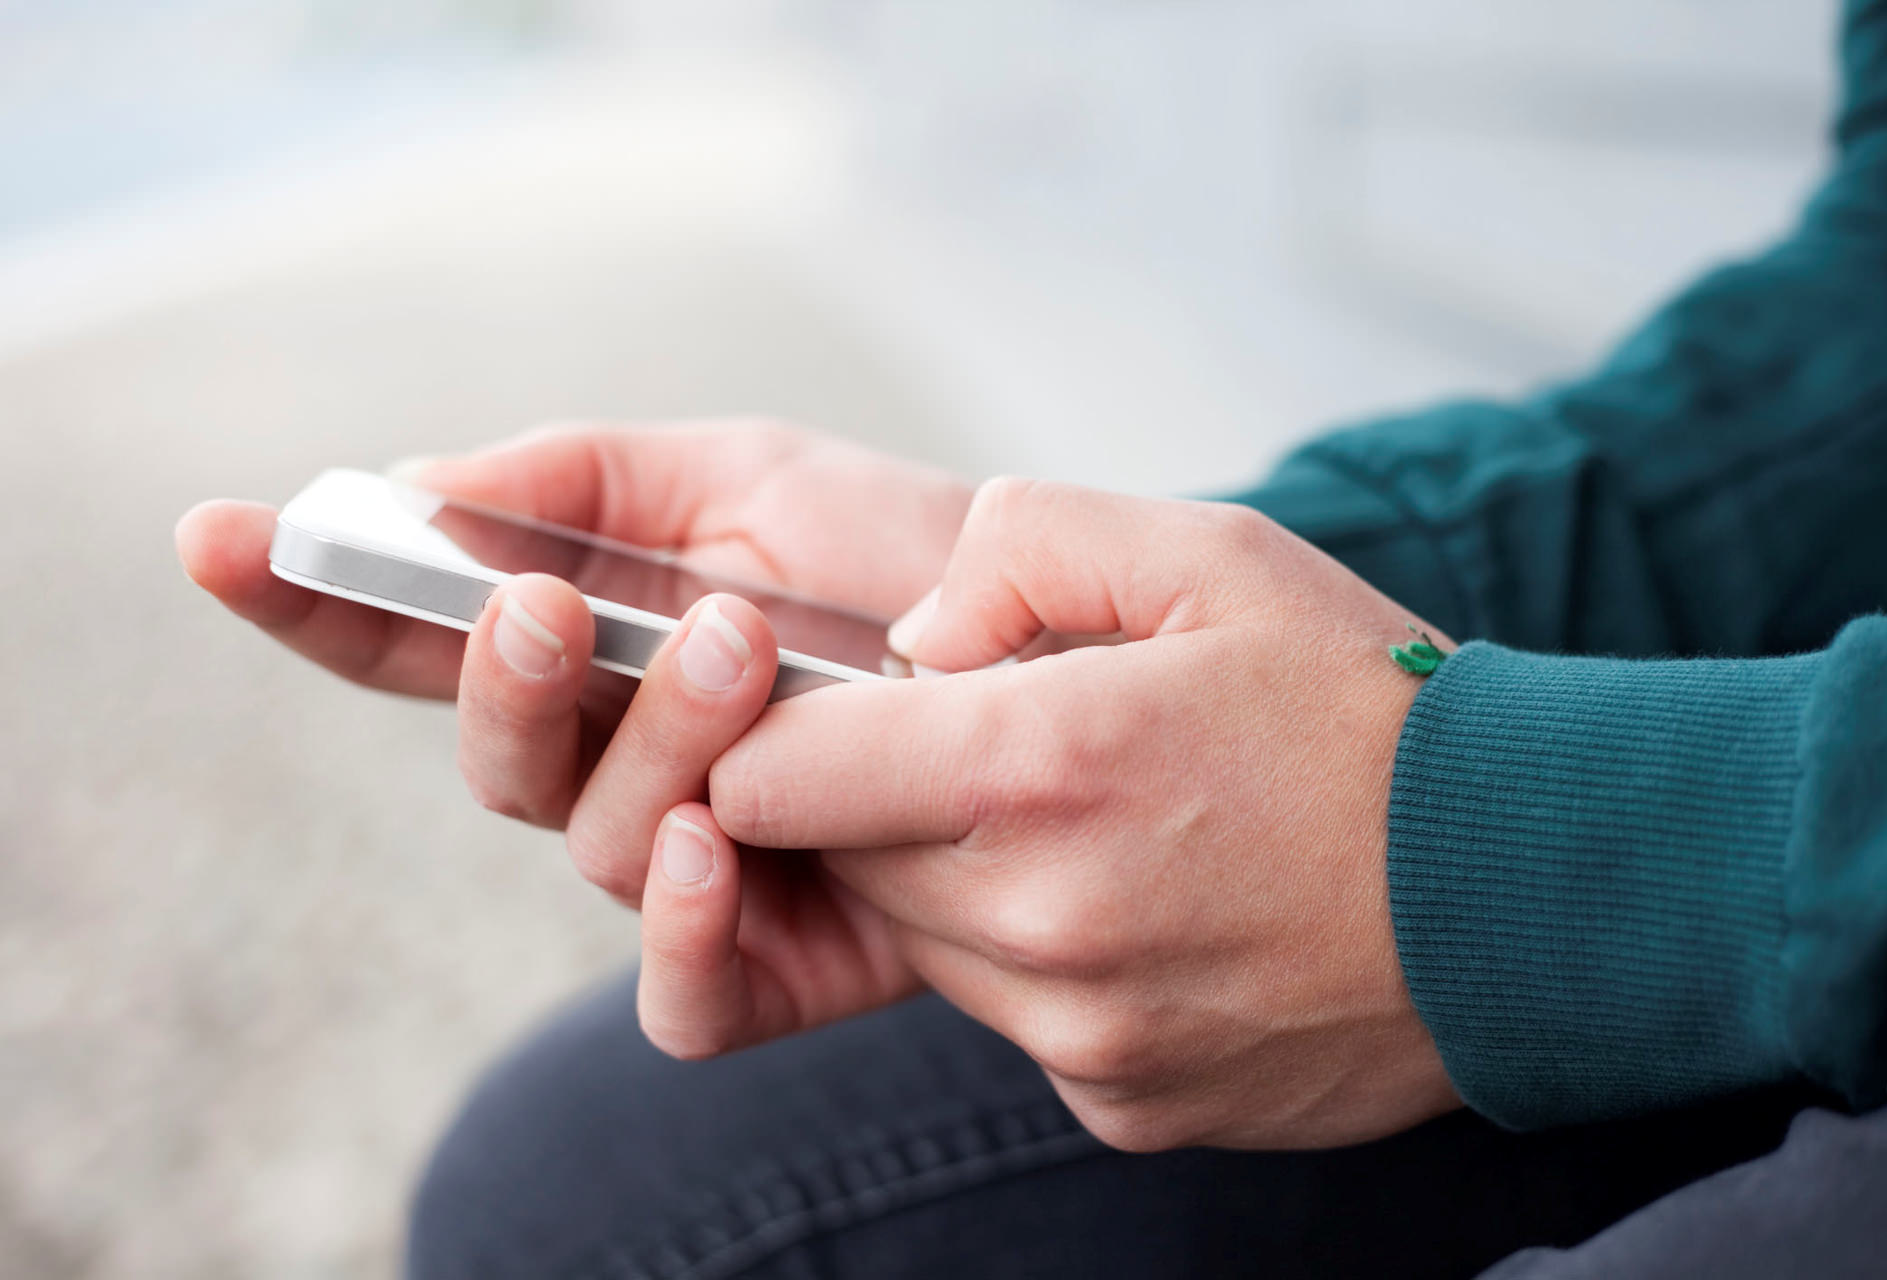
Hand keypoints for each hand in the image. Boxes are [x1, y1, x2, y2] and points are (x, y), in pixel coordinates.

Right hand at [175, 420, 970, 1047]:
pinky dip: (682, 936)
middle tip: (550, 605)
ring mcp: (696, 868)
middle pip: (494, 757)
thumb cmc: (900, 562)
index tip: (219, 535)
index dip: (310, 597)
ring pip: (596, 846)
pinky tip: (719, 848)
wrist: (1064, 652)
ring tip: (748, 653)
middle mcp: (625, 766)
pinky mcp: (777, 963)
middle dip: (503, 681)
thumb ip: (586, 483)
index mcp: (598, 651)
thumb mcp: (752, 477)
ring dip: (650, 744)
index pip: (418, 637)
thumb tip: (416, 487)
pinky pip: (681, 999)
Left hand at [655, 479, 1461, 1149]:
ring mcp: (1082, 1033)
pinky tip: (1154, 906)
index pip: (766, 778)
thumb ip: (1020, 546)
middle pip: (838, 864)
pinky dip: (1045, 964)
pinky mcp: (1124, 1101)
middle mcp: (1041, 922)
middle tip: (1009, 746)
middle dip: (883, 799)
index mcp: (1040, 766)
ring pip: (924, 946)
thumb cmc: (1377, 708)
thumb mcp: (1210, 551)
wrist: (1538, 886)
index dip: (781, 732)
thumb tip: (914, 639)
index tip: (843, 707)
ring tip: (1100, 820)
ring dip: (964, 880)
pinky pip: (1015, 1022)